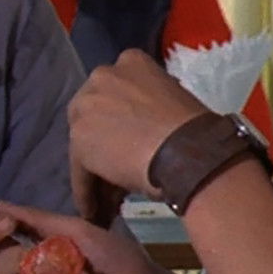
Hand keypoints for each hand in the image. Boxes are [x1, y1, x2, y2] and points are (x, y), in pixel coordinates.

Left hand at [66, 50, 209, 195]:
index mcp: (130, 62)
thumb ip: (150, 108)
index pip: (116, 96)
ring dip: (96, 172)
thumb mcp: (172, 102)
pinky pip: (81, 172)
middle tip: (116, 172)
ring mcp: (86, 107)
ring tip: (107, 200)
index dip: (122, 121)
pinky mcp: (78, 140)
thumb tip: (145, 132)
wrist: (189, 149)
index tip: (131, 143)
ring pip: (86, 146)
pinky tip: (95, 212)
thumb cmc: (194, 127)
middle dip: (104, 145)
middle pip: (95, 117)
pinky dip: (87, 193)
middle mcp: (102, 77)